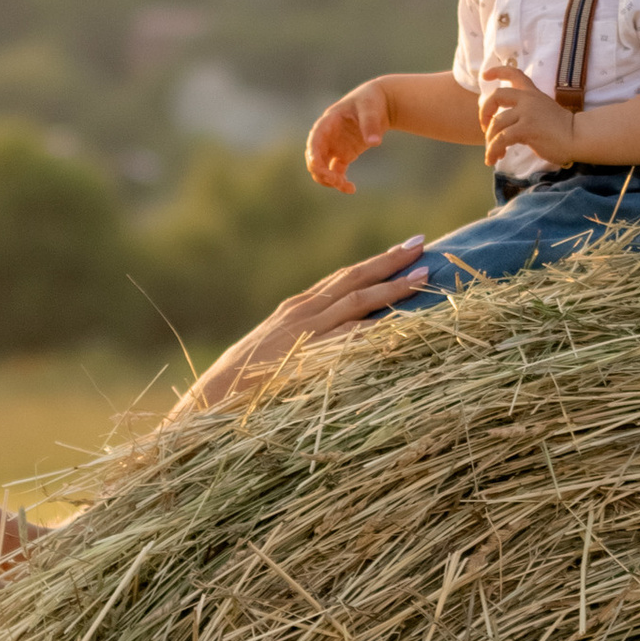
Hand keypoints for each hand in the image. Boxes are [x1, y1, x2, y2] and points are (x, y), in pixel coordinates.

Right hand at [168, 236, 431, 416]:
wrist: (216, 398)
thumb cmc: (246, 382)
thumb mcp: (276, 352)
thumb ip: (304, 342)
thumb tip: (335, 343)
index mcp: (297, 309)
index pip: (342, 279)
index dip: (373, 264)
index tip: (400, 249)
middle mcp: (304, 312)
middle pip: (354, 279)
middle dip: (389, 261)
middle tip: (420, 242)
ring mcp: (307, 332)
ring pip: (357, 302)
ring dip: (392, 288)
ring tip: (423, 275)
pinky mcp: (309, 355)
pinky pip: (350, 338)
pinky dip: (376, 329)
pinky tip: (401, 324)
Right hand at [306, 80, 392, 193]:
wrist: (381, 104)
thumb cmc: (372, 101)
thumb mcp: (371, 109)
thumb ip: (370, 124)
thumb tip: (375, 143)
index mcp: (329, 122)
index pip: (315, 138)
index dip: (313, 152)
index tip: (316, 164)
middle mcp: (327, 136)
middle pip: (315, 157)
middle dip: (321, 171)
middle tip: (335, 180)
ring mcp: (334, 147)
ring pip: (322, 168)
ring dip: (329, 180)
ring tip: (346, 186)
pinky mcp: (343, 155)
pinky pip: (336, 172)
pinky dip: (340, 182)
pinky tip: (351, 189)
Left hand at [474, 61, 572, 168]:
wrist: (578, 137)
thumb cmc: (563, 130)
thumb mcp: (544, 111)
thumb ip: (527, 111)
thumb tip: (505, 125)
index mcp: (532, 93)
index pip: (514, 73)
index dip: (497, 71)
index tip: (485, 75)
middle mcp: (528, 99)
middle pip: (496, 96)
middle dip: (484, 112)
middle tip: (485, 128)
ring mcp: (527, 113)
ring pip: (496, 123)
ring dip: (490, 141)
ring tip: (492, 154)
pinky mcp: (526, 129)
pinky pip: (501, 139)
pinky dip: (493, 150)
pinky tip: (494, 159)